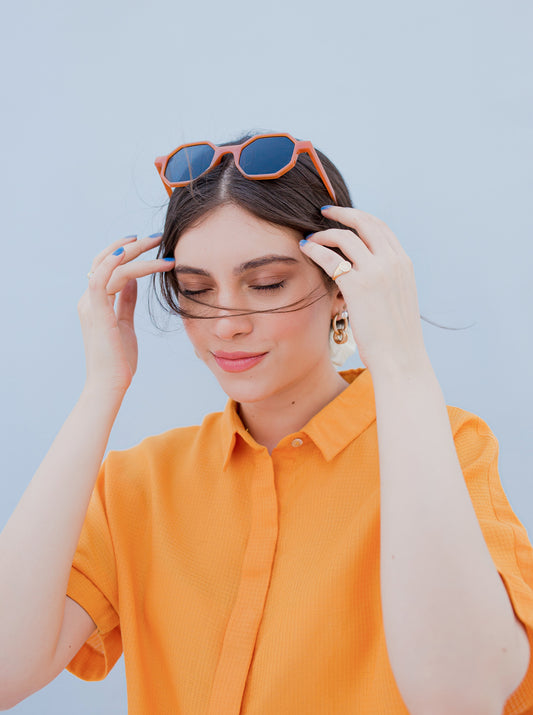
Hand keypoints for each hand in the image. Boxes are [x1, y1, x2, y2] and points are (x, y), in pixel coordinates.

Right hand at [78, 233, 174, 397]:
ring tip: (158, 245)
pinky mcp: (96, 311)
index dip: (123, 251)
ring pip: (110, 266)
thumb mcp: (124, 323)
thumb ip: (126, 301)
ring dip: (135, 252)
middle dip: (132, 245)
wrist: (110, 384)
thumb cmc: (119, 360)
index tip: (144, 242)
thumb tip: (133, 281)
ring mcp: (90, 304)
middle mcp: (88, 299)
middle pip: (106, 259)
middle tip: (157, 237)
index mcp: (94, 302)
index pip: (106, 266)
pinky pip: (100, 279)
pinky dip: (112, 262)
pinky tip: (128, 251)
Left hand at [299, 206, 427, 374]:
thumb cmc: (395, 336)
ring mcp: (377, 272)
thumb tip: (366, 272)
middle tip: (323, 212)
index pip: (380, 228)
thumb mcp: (398, 299)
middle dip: (341, 213)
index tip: (342, 216)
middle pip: (364, 222)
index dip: (359, 217)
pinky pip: (330, 258)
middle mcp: (393, 262)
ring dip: (324, 233)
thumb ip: (386, 280)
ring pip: (345, 237)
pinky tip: (305, 250)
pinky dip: (315, 249)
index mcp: (404, 264)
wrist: (400, 358)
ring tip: (310, 238)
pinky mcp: (358, 286)